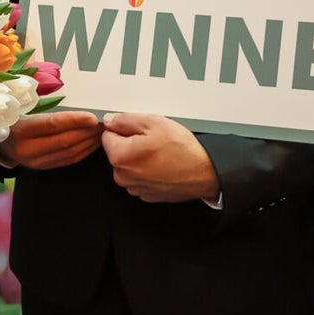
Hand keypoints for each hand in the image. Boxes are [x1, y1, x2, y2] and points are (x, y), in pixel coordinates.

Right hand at [0, 110, 103, 169]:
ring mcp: (36, 162)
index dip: (74, 121)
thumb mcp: (18, 107)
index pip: (52, 125)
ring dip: (89, 142)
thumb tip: (70, 94)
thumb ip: (39, 102)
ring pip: (69, 153)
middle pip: (64, 141)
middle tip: (104, 121)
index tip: (92, 116)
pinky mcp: (43, 167)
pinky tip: (93, 142)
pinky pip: (68, 160)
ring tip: (103, 131)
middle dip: (87, 131)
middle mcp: (27, 149)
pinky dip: (84, 151)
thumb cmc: (10, 118)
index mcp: (20, 131)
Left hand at [100, 113, 219, 202]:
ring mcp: (135, 188)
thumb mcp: (154, 122)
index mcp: (120, 157)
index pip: (107, 135)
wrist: (205, 173)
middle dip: (131, 144)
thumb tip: (110, 120)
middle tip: (153, 140)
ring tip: (160, 153)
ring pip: (129, 165)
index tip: (139, 130)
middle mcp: (123, 176)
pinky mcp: (146, 195)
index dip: (124, 129)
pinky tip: (163, 165)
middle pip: (117, 151)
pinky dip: (147, 171)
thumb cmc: (183, 150)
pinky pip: (139, 178)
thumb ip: (125, 119)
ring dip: (139, 158)